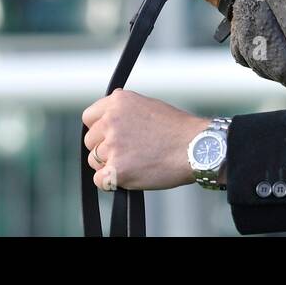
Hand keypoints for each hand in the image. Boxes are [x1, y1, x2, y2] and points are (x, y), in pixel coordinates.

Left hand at [81, 89, 208, 191]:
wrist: (196, 147)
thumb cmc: (178, 130)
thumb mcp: (147, 105)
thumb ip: (123, 111)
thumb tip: (106, 120)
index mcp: (118, 102)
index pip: (89, 117)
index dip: (99, 129)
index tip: (108, 136)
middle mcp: (111, 121)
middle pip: (90, 141)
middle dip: (104, 148)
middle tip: (127, 152)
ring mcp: (113, 146)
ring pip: (94, 161)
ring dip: (109, 165)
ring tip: (134, 163)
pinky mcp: (117, 170)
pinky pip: (99, 180)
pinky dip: (111, 182)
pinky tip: (130, 176)